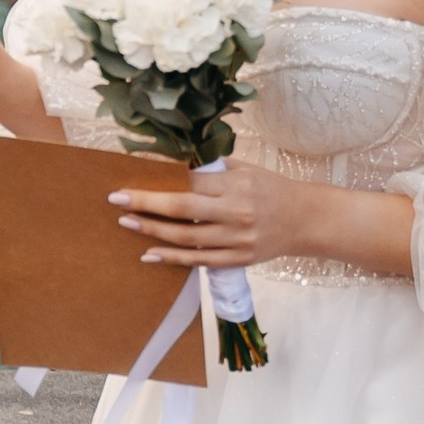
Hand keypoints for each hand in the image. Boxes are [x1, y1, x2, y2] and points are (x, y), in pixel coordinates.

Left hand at [111, 162, 413, 281]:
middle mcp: (235, 213)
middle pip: (183, 209)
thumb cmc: (272, 189)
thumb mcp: (247, 170)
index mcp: (237, 185)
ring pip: (186, 238)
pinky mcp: (237, 259)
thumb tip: (178, 162)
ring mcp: (236, 239)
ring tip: (127, 223)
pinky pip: (199, 261)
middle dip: (147, 204)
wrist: (306, 220)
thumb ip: (215, 169)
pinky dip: (172, 259)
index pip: (192, 184)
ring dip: (152, 232)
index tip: (134, 181)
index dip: (161, 183)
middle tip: (117, 201)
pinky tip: (149, 254)